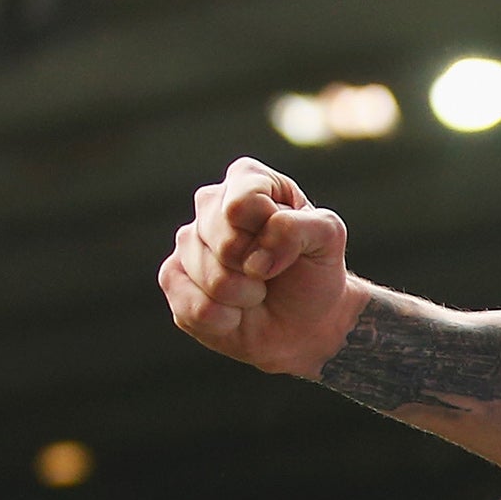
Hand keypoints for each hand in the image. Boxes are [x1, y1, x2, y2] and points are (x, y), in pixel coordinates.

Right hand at [160, 157, 357, 376]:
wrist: (305, 319)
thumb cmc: (315, 269)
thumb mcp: (327, 237)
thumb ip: (299, 229)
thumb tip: (256, 257)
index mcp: (249, 180)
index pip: (242, 203)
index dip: (269, 234)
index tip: (289, 245)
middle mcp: (211, 204)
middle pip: (222, 240)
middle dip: (257, 268)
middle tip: (272, 271)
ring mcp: (187, 242)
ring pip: (208, 277)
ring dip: (244, 295)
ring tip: (257, 291)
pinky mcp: (173, 280)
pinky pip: (193, 308)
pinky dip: (225, 319)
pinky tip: (236, 312)